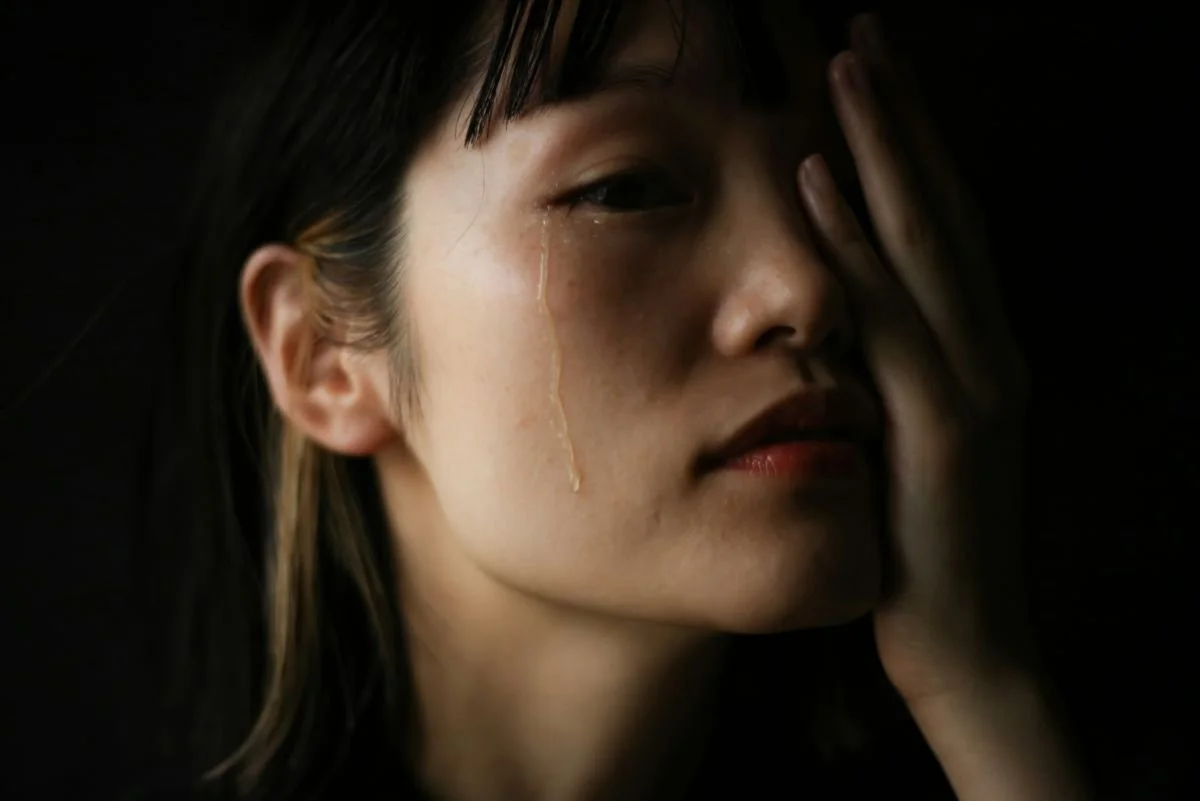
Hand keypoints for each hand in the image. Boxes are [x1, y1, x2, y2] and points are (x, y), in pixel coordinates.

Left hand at [798, 15, 1032, 703]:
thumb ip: (885, 382)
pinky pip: (891, 315)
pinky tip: (812, 178)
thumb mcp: (904, 449)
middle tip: (864, 30)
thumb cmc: (918, 551)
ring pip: (928, 241)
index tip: (869, 77)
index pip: (944, 227)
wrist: (968, 648)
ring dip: (884, 148)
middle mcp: (987, 350)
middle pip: (945, 208)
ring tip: (847, 64)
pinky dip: (854, 243)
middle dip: (902, 117)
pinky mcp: (946, 424)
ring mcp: (975, 382)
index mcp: (975, 352)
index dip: (909, 146)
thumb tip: (834, 326)